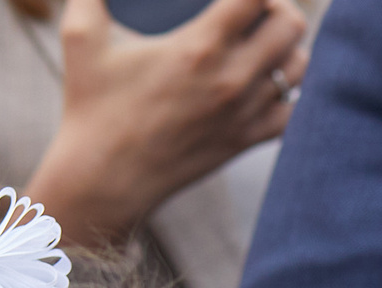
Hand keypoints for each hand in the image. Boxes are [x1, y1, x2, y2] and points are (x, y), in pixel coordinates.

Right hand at [27, 0, 309, 252]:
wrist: (106, 176)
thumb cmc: (92, 104)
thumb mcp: (80, 35)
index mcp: (198, 48)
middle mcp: (232, 79)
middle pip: (291, 26)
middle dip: (279, 5)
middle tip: (258, 4)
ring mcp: (246, 113)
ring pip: (300, 67)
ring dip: (289, 45)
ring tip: (267, 37)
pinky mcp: (248, 140)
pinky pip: (294, 110)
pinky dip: (290, 90)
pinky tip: (270, 78)